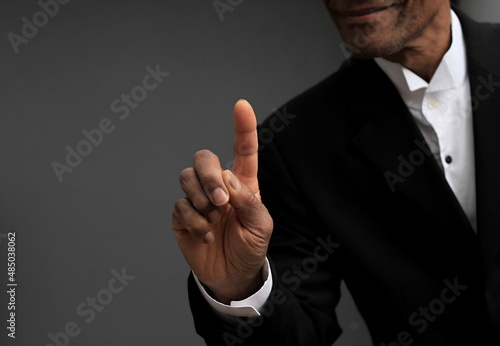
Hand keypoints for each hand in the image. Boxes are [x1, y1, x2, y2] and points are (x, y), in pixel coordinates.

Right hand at [172, 100, 272, 303]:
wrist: (232, 276)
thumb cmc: (250, 248)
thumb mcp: (261, 227)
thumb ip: (249, 201)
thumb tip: (227, 179)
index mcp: (242, 184)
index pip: (243, 150)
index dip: (243, 128)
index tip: (241, 105)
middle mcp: (218, 186)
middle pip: (204, 158)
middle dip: (209, 174)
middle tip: (221, 200)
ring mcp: (198, 200)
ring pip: (186, 177)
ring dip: (201, 198)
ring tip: (214, 219)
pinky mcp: (182, 216)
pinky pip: (180, 206)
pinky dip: (194, 221)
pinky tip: (207, 235)